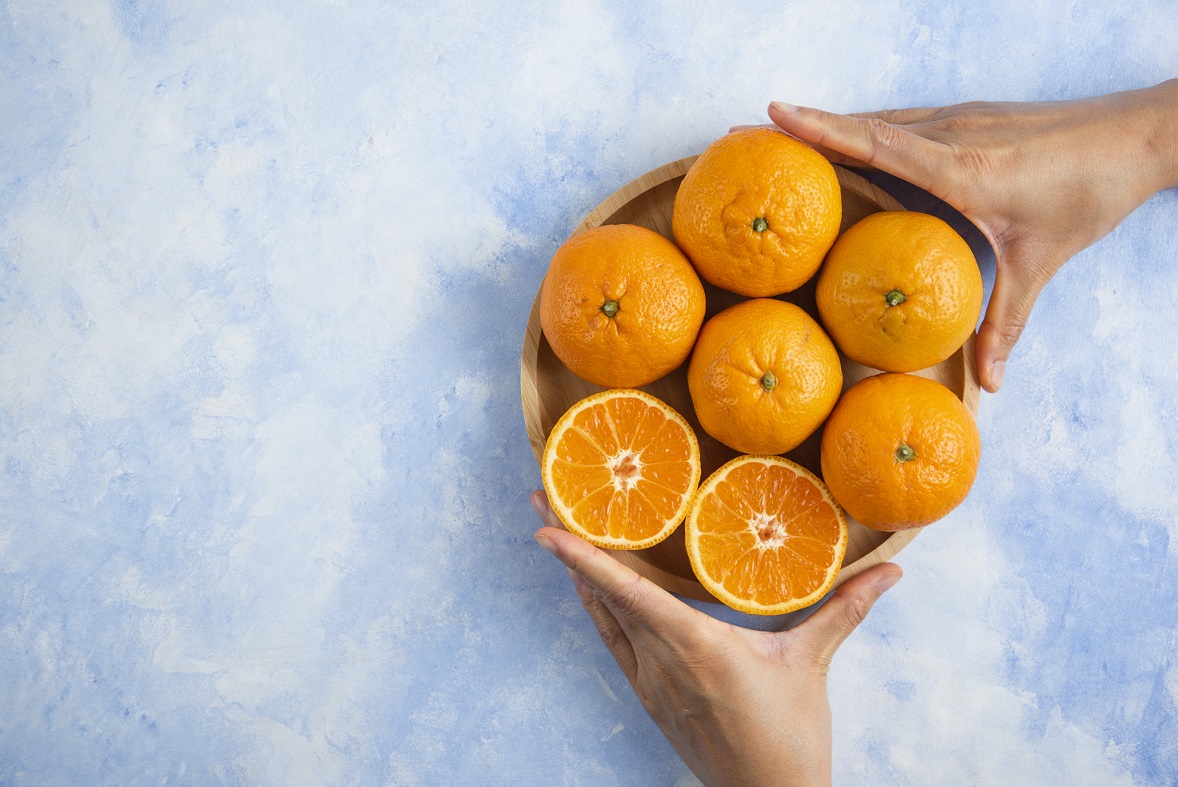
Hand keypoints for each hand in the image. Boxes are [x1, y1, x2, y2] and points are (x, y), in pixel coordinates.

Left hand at [530, 491, 901, 786]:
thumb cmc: (791, 739)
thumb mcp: (812, 665)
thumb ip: (845, 610)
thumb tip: (893, 571)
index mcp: (696, 646)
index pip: (628, 592)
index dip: (584, 558)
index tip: (545, 527)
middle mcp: (663, 661)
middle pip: (604, 595)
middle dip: (569, 548)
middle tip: (538, 501)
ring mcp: (652, 682)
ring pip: (604, 618)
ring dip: (578, 574)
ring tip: (554, 532)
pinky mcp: (652, 697)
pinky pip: (614, 643)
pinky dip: (597, 609)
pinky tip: (590, 590)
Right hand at [763, 79, 1177, 391]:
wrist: (1136, 138)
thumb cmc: (1088, 193)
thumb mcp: (1040, 262)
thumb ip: (1006, 322)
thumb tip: (989, 383)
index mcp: (963, 167)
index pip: (877, 141)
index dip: (821, 129)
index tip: (769, 114)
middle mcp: (953, 134)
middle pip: (860, 125)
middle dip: (798, 126)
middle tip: (740, 136)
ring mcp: (959, 119)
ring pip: (878, 118)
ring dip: (826, 125)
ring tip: (776, 136)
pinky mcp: (967, 119)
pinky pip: (901, 123)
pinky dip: (860, 130)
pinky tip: (842, 143)